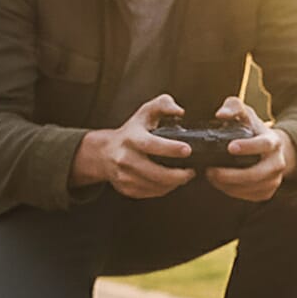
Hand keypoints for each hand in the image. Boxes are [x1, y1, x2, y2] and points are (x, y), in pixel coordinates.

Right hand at [70, 93, 195, 198]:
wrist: (105, 152)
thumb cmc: (131, 131)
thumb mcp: (146, 112)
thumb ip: (164, 104)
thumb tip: (179, 111)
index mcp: (131, 138)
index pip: (151, 144)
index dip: (170, 148)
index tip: (187, 150)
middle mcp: (125, 158)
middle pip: (155, 173)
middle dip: (178, 175)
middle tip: (191, 171)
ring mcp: (124, 176)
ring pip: (155, 186)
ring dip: (174, 183)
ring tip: (183, 175)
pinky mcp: (126, 189)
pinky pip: (151, 193)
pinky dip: (164, 189)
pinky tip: (170, 181)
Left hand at [204, 96, 296, 201]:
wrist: (272, 149)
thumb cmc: (253, 129)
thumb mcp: (245, 113)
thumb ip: (233, 107)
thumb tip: (221, 114)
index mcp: (273, 142)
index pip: (263, 145)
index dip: (248, 147)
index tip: (230, 147)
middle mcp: (277, 163)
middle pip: (257, 174)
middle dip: (232, 175)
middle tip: (211, 171)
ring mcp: (274, 180)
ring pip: (252, 188)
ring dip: (228, 186)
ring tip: (211, 177)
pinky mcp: (267, 192)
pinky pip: (249, 196)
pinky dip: (233, 192)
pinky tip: (220, 184)